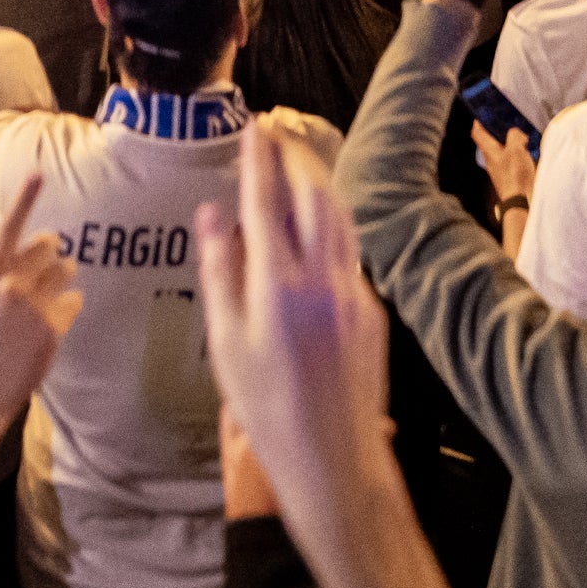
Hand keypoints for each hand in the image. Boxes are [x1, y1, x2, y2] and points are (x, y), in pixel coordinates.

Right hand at [0, 175, 80, 460]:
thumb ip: (2, 281)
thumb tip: (34, 262)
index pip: (8, 229)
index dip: (24, 200)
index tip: (38, 175)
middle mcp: (9, 284)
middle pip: (48, 248)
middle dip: (55, 255)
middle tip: (54, 268)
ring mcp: (31, 305)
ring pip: (67, 272)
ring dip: (65, 281)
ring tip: (51, 300)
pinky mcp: (50, 327)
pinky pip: (74, 302)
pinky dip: (69, 309)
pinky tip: (54, 325)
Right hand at [196, 124, 396, 525]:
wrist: (335, 460)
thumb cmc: (267, 411)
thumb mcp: (225, 344)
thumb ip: (220, 272)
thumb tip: (214, 214)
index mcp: (278, 285)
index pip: (268, 200)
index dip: (260, 158)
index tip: (254, 127)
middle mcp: (322, 279)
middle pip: (314, 196)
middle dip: (295, 157)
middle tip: (276, 135)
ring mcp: (354, 293)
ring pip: (340, 219)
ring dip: (319, 184)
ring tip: (298, 165)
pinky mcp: (371, 312)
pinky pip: (350, 251)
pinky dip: (331, 224)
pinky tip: (318, 228)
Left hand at [474, 121, 536, 209]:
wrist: (521, 202)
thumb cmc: (515, 175)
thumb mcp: (515, 149)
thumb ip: (515, 136)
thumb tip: (516, 134)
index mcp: (489, 151)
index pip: (477, 133)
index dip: (479, 121)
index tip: (485, 113)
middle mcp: (492, 159)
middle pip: (491, 141)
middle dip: (499, 131)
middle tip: (509, 122)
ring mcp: (501, 168)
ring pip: (503, 150)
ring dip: (511, 142)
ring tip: (523, 136)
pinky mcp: (511, 176)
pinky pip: (512, 160)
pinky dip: (518, 153)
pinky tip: (529, 152)